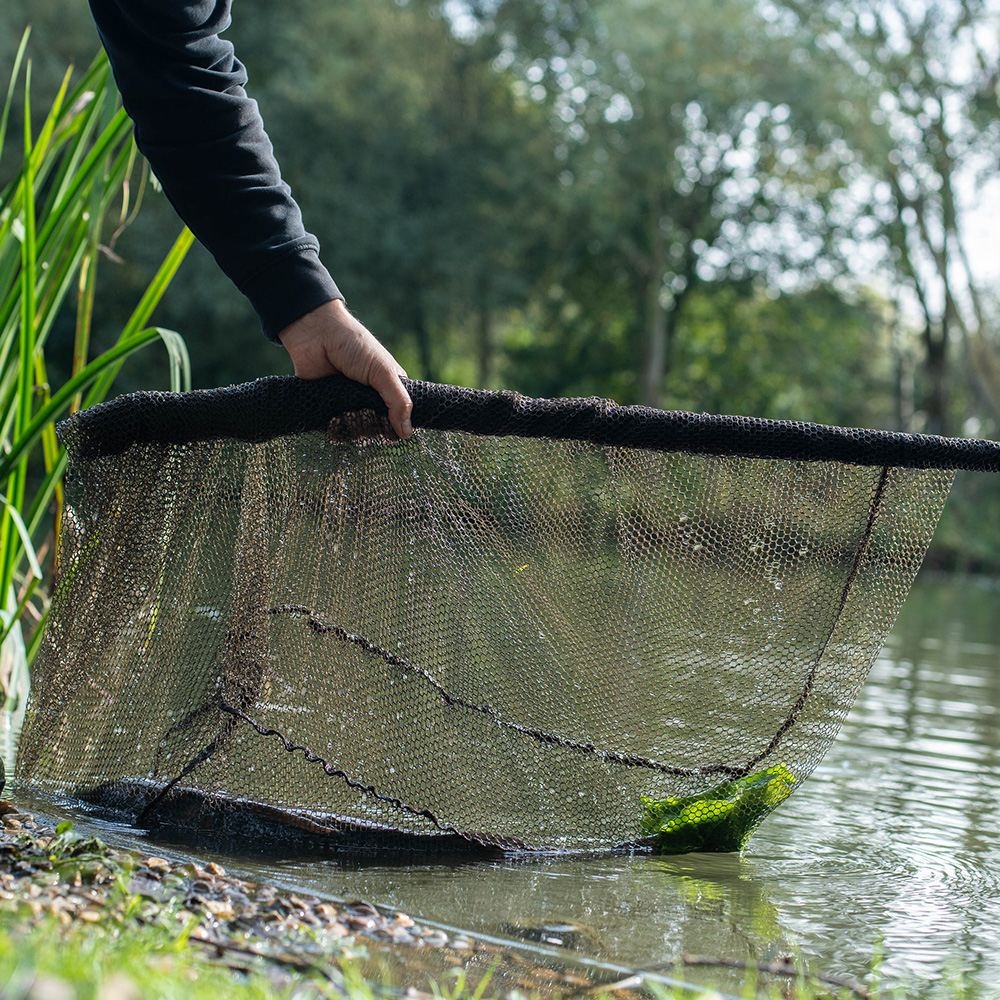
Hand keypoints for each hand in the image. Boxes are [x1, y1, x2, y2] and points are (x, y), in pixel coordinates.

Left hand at [278, 299, 412, 438]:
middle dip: (370, 428)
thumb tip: (408, 433)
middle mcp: (369, 397)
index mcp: (388, 387)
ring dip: (352, 430)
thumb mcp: (383, 371)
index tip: (389, 430)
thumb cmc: (354, 346)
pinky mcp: (328, 406)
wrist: (316, 334)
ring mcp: (348, 402)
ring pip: (355, 430)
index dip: (395, 426)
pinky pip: (334, 428)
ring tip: (345, 416)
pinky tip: (334, 425)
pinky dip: (335, 431)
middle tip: (363, 417)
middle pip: (376, 427)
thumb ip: (398, 402)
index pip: (398, 416)